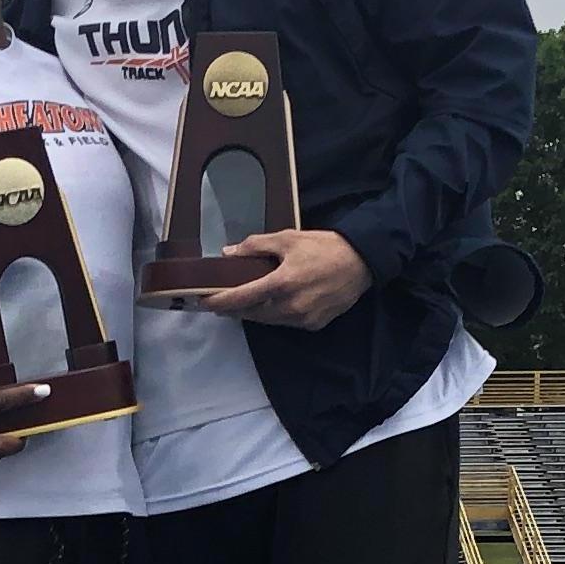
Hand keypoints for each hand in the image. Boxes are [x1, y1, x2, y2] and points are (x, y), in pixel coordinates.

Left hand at [190, 228, 370, 329]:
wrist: (362, 261)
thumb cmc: (324, 246)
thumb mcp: (288, 239)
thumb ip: (255, 246)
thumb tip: (228, 254)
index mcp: (281, 284)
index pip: (240, 298)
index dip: (218, 302)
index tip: (202, 302)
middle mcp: (290, 306)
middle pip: (251, 313)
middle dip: (233, 308)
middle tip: (219, 302)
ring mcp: (303, 318)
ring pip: (268, 320)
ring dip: (253, 313)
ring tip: (242, 302)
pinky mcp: (314, 324)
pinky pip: (286, 323)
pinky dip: (275, 315)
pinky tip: (271, 304)